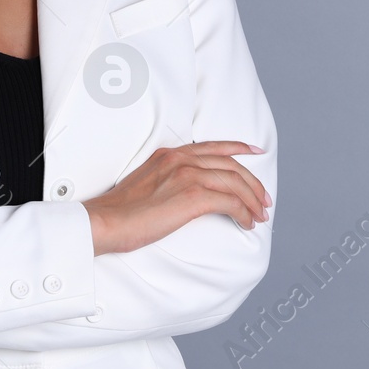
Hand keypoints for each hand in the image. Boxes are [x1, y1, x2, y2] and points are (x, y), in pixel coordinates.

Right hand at [82, 141, 270, 255]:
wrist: (105, 222)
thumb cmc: (120, 212)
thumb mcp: (146, 183)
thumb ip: (168, 179)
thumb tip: (187, 195)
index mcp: (170, 154)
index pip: (213, 146)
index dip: (239, 147)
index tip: (256, 151)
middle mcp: (181, 160)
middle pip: (231, 164)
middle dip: (253, 182)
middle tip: (264, 199)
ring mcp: (187, 176)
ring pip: (235, 183)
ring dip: (253, 201)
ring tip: (260, 215)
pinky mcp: (192, 197)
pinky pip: (231, 202)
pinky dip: (244, 212)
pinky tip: (247, 223)